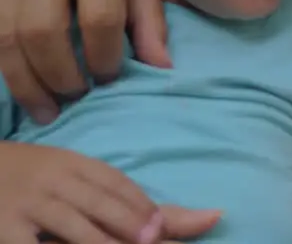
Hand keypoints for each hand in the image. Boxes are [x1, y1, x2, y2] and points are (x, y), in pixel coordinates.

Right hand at [0, 0, 167, 122]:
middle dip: (60, 75)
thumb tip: (161, 67)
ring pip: (4, 36)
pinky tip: (21, 84)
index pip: (100, 16)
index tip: (110, 77)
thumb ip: (149, 14)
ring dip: (24, 81)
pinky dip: (2, 65)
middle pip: (42, 30)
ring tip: (47, 107)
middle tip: (76, 96)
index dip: (105, 57)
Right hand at [0, 142, 218, 243]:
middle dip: (130, 221)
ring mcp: (29, 205)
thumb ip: (109, 195)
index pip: (115, 184)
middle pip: (100, 204)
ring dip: (100, 240)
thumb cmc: (31, 177)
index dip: (141, 205)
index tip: (164, 225)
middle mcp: (55, 181)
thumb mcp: (67, 176)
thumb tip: (166, 222)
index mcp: (75, 164)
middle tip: (153, 238)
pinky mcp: (4, 229)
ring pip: (72, 225)